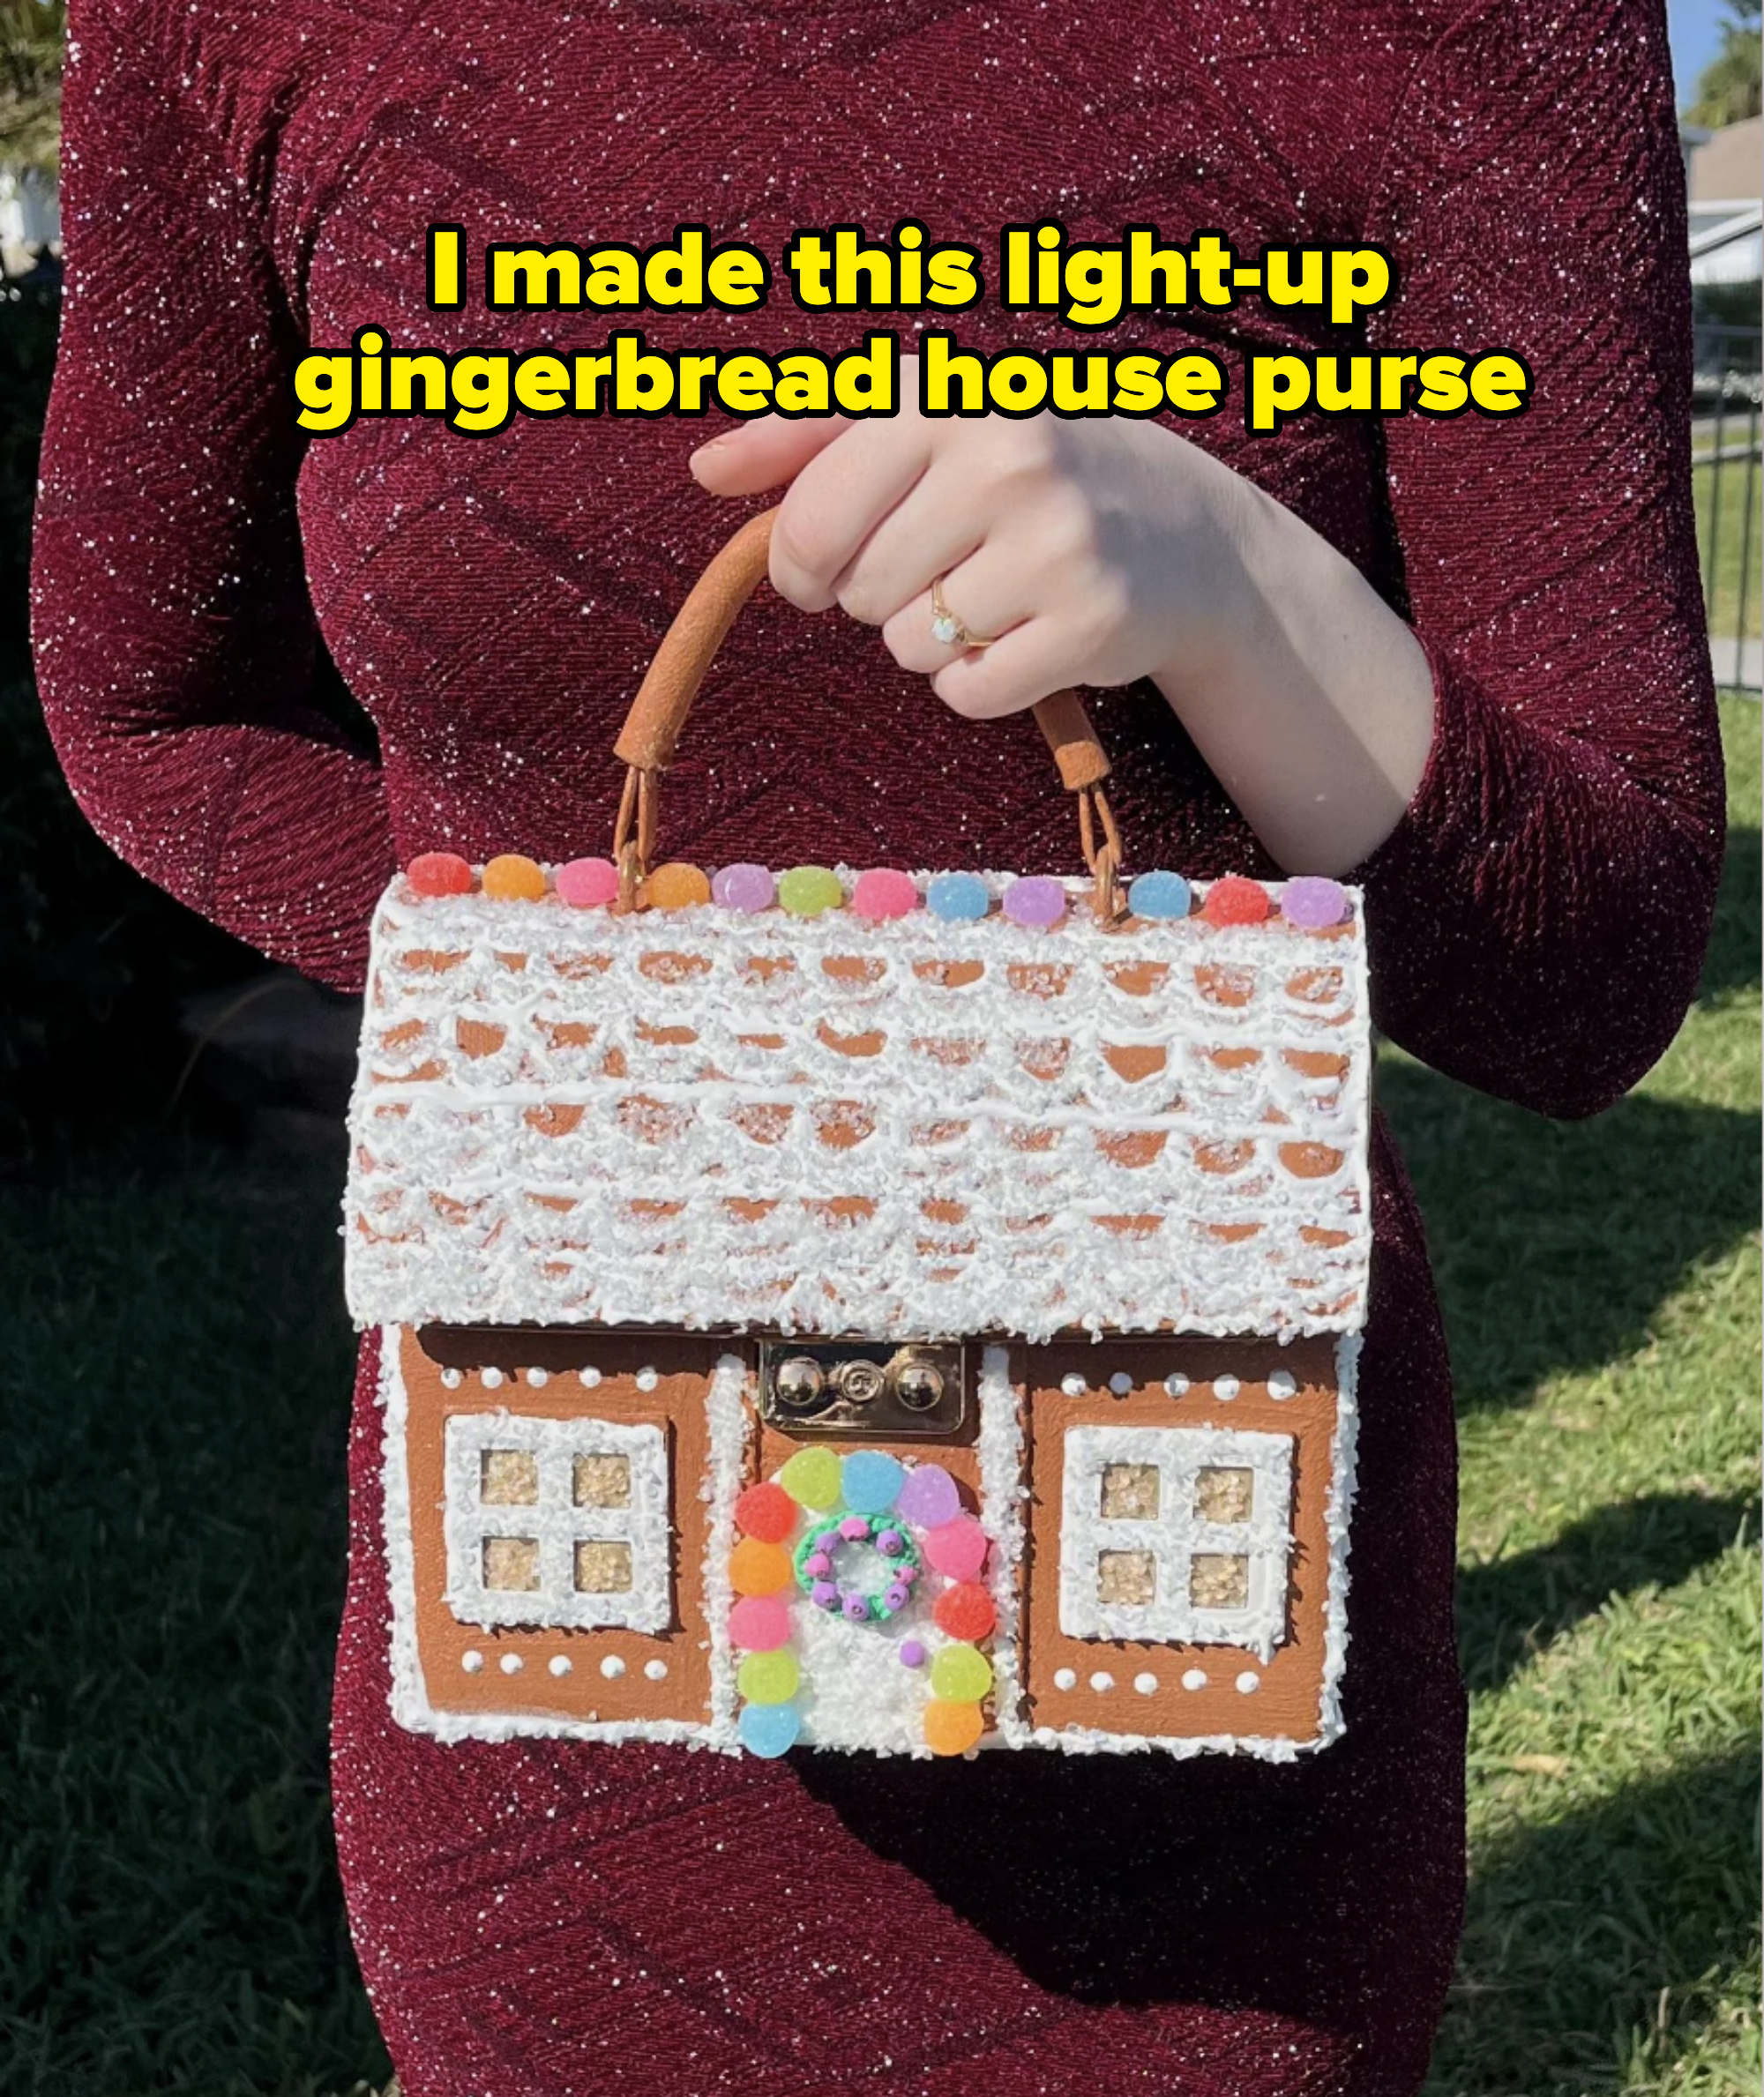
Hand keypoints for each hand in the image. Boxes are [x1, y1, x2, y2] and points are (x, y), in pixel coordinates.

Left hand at [687, 356, 1255, 722]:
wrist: (1181, 527)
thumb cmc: (1019, 473)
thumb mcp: (920, 425)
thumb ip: (804, 438)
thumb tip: (704, 470)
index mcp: (945, 402)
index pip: (812, 521)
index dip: (798, 564)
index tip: (822, 568)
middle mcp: (1007, 461)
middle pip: (858, 594)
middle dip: (879, 598)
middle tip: (939, 568)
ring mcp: (1056, 542)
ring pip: (910, 648)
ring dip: (932, 642)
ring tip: (989, 594)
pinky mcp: (1090, 623)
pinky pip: (968, 694)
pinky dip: (979, 684)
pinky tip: (1021, 636)